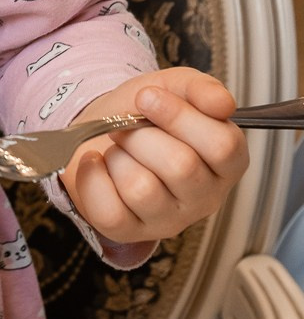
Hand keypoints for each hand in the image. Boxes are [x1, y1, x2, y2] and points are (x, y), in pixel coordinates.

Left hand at [62, 67, 246, 244]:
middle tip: (126, 123)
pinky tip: (96, 163)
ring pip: (141, 189)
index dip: (180, 116)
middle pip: (181, 167)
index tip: (148, 97)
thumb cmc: (145, 112)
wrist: (101, 126)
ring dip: (118, 156)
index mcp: (226, 163)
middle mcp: (205, 198)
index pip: (222, 147)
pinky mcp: (130, 231)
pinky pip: (109, 212)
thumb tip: (223, 104)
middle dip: (141, 135)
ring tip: (118, 148)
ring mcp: (169, 220)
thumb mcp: (176, 88)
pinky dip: (92, 178)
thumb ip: (202, 89)